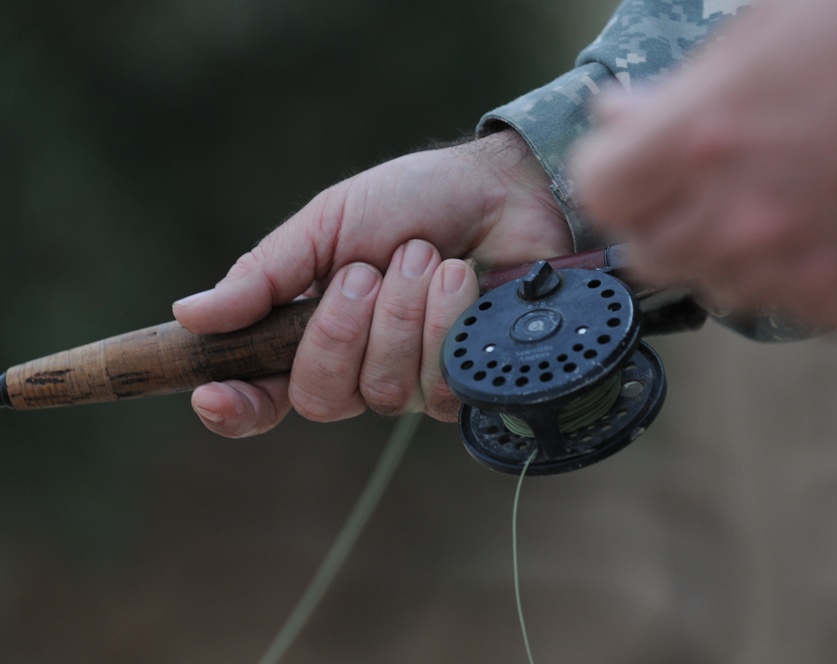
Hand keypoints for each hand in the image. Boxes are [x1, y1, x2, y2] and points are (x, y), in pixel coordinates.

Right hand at [173, 130, 570, 436]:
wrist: (499, 191)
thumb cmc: (412, 202)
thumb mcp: (328, 223)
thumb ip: (267, 274)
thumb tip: (192, 314)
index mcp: (310, 332)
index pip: (263, 397)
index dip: (234, 408)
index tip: (214, 394)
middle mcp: (357, 369)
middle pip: (320, 398)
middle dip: (340, 328)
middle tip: (366, 270)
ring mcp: (411, 382)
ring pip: (383, 389)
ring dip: (401, 312)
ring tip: (423, 256)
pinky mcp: (463, 383)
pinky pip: (438, 385)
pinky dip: (444, 321)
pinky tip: (460, 280)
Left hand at [571, 0, 836, 325]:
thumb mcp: (764, 31)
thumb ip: (676, 91)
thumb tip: (618, 116)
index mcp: (702, 140)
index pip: (600, 191)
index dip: (610, 173)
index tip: (628, 160)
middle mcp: (737, 218)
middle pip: (644, 253)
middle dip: (655, 219)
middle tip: (691, 186)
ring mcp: (794, 268)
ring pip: (712, 284)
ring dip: (719, 250)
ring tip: (771, 202)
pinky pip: (785, 304)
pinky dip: (787, 273)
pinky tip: (823, 229)